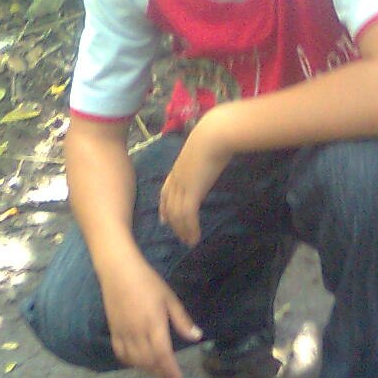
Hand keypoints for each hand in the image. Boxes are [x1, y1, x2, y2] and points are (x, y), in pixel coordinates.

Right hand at [101, 258, 200, 377]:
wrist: (119, 271)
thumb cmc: (148, 282)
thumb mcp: (170, 298)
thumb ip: (182, 320)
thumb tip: (196, 336)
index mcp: (154, 324)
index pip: (163, 355)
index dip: (170, 370)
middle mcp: (137, 332)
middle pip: (149, 361)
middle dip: (160, 373)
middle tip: (169, 377)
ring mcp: (123, 332)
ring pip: (134, 360)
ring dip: (146, 369)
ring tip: (157, 371)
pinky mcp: (113, 330)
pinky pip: (121, 353)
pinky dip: (130, 362)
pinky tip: (137, 362)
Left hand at [159, 110, 234, 245]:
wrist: (214, 135)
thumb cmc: (214, 136)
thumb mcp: (203, 150)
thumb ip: (202, 158)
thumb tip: (210, 160)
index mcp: (178, 169)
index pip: (166, 192)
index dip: (164, 207)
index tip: (164, 219)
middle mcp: (176, 179)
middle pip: (170, 206)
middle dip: (173, 224)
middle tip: (179, 236)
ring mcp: (182, 186)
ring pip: (177, 215)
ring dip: (183, 230)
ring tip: (189, 242)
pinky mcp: (192, 192)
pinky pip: (188, 216)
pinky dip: (191, 229)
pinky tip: (196, 237)